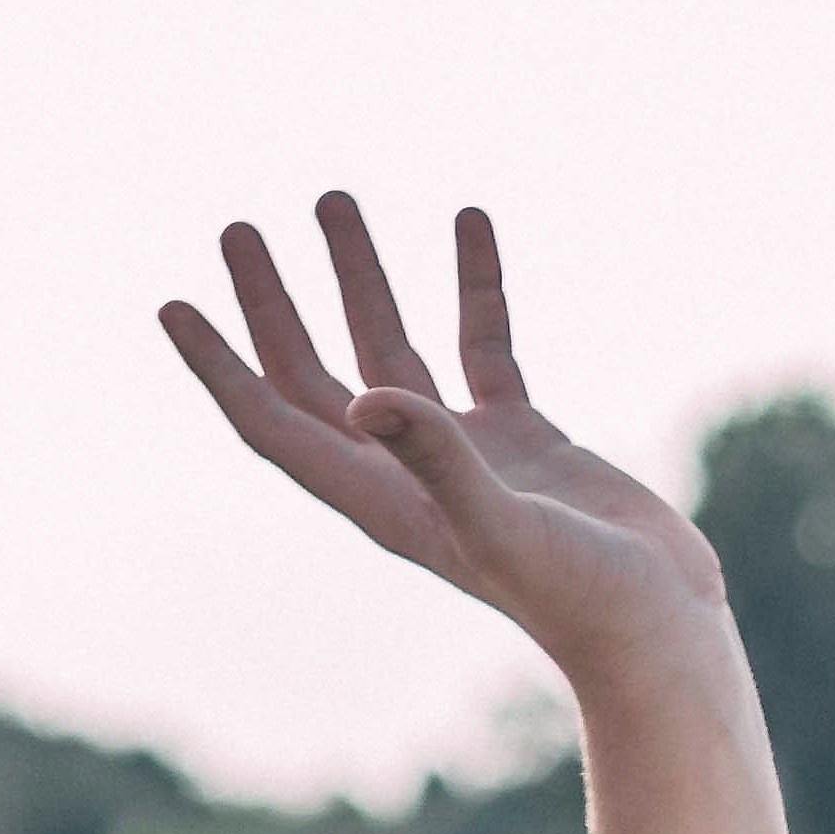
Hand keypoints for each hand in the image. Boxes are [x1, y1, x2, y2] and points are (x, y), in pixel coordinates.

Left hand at [161, 196, 723, 686]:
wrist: (661, 633)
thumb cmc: (583, 600)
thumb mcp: (503, 526)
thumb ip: (439, 460)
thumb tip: (365, 397)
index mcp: (380, 499)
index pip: (275, 422)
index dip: (220, 367)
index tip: (173, 305)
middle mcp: (405, 472)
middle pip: (312, 374)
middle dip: (273, 304)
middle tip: (236, 229)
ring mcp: (464, 453)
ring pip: (391, 347)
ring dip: (360, 278)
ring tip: (333, 200)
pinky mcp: (523, 440)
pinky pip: (482, 344)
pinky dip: (473, 285)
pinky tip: (468, 220)